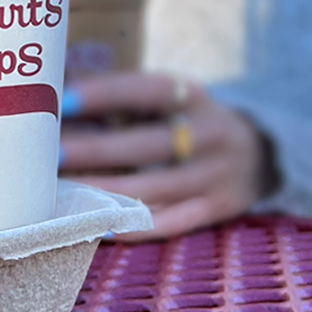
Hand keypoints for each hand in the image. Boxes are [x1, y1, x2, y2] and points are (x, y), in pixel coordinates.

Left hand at [60, 72, 277, 239]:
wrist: (260, 153)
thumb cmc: (186, 118)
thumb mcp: (169, 96)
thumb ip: (123, 96)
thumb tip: (58, 83)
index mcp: (191, 96)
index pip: (146, 90)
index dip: (106, 93)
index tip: (63, 100)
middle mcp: (209, 134)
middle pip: (149, 144)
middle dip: (97, 150)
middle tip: (52, 155)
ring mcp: (215, 175)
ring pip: (154, 188)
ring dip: (105, 193)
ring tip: (62, 194)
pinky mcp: (215, 210)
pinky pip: (169, 223)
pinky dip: (132, 227)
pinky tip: (97, 225)